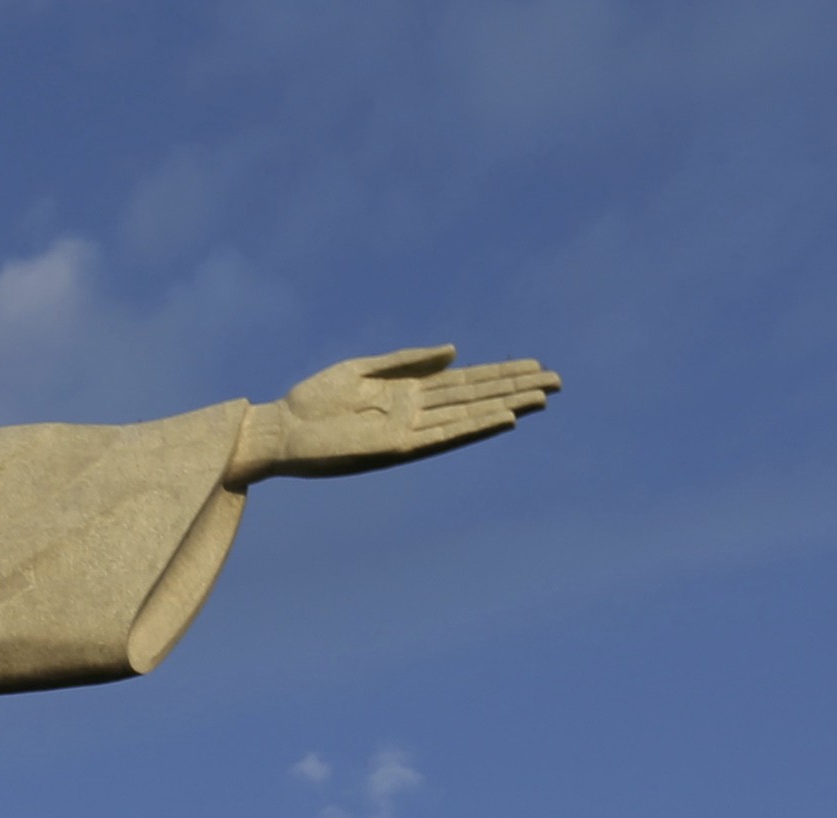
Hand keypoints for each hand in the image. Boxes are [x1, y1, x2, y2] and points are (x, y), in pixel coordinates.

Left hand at [229, 347, 558, 485]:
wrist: (279, 429)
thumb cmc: (313, 401)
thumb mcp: (362, 369)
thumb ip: (408, 360)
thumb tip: (455, 351)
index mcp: (408, 394)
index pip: (464, 383)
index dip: (500, 375)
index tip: (535, 365)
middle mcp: (414, 415)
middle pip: (475, 398)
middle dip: (514, 389)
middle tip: (557, 381)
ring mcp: (408, 432)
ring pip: (467, 417)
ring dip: (504, 407)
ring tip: (541, 398)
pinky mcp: (395, 448)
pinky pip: (442, 437)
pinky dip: (472, 427)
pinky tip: (501, 418)